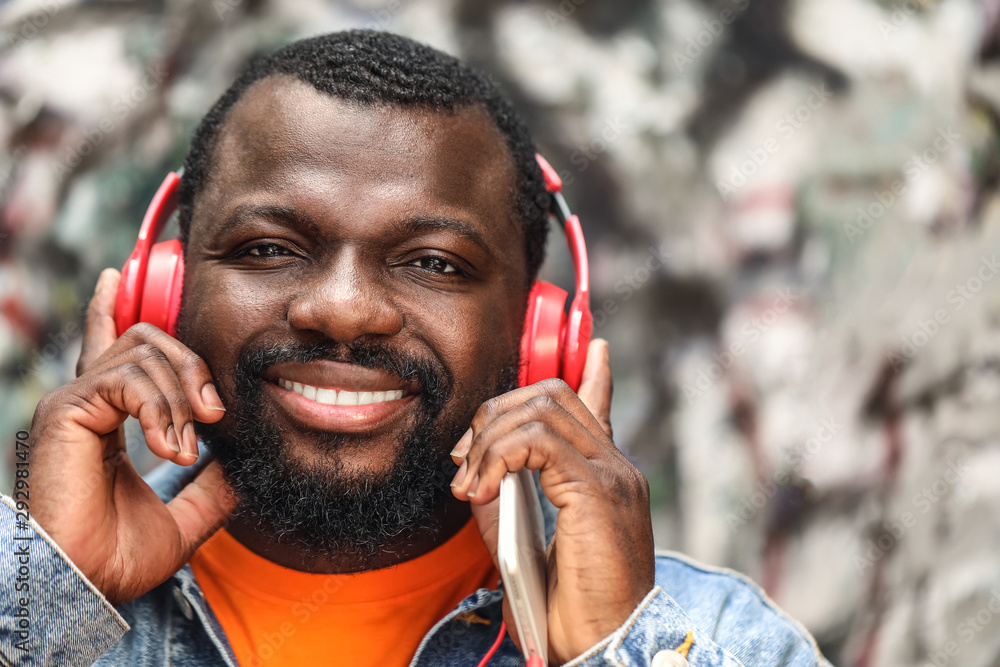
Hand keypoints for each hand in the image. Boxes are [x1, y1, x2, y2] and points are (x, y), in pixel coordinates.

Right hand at [27, 268, 235, 605]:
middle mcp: (85, 402)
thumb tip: (242, 463)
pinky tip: (171, 448)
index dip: (116, 310)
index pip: (115, 351)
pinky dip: (161, 409)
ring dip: (180, 397)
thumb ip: (212, 487)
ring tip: (188, 449)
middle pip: (144, 339)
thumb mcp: (185, 517)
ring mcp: (73, 403)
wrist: (86, 586)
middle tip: (215, 413)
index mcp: (105, 419)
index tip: (121, 277)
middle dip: (191, 365)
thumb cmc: (120, 558)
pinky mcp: (67, 411)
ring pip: (142, 352)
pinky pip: (127, 377)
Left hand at [450, 339, 654, 664]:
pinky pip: (539, 442)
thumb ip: (504, 496)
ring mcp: (612, 476)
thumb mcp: (523, 542)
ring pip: (542, 409)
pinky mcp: (598, 492)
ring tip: (470, 482)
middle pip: (554, 396)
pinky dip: (499, 456)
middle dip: (495, 414)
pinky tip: (482, 489)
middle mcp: (616, 468)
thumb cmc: (567, 607)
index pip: (600, 407)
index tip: (597, 348)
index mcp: (607, 479)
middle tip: (466, 460)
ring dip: (489, 438)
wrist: (601, 648)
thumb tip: (476, 468)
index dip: (594, 374)